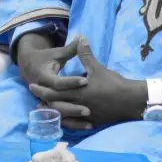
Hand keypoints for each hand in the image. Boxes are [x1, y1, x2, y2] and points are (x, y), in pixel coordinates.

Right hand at [17, 34, 90, 128]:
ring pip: (60, 113)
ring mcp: (46, 101)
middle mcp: (44, 92)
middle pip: (58, 101)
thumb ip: (71, 49)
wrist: (28, 66)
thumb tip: (83, 37)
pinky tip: (89, 125)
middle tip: (90, 108)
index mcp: (43, 77)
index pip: (58, 83)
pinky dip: (74, 123)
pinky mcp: (51, 107)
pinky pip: (62, 118)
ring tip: (90, 117)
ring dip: (74, 116)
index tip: (85, 81)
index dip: (71, 82)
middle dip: (74, 105)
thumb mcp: (56, 53)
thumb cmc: (45, 58)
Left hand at [30, 37, 147, 127]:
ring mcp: (85, 115)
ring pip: (63, 116)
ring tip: (43, 109)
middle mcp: (78, 105)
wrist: (129, 100)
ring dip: (52, 111)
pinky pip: (75, 123)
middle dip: (43, 100)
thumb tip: (80, 38)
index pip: (54, 91)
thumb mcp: (97, 67)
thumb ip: (85, 54)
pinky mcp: (92, 120)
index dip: (42, 89)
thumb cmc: (113, 83)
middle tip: (33, 96)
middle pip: (55, 104)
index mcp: (77, 91)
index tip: (32, 85)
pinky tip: (63, 119)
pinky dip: (67, 121)